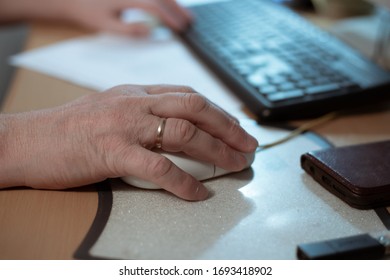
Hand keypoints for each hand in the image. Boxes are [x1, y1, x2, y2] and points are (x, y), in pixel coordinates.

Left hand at [0, 0, 191, 34]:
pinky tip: (170, 6)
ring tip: (184, 14)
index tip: (180, 29)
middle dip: (177, 8)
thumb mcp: (106, 24)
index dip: (169, 17)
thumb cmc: (87, 11)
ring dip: (173, 2)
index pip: (154, 6)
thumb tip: (152, 30)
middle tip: (189, 22)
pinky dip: (162, 0)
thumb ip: (130, 29)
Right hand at [0, 85, 257, 200]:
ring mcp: (124, 125)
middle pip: (194, 107)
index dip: (217, 110)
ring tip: (235, 165)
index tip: (235, 125)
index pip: (187, 94)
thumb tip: (171, 126)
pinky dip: (183, 182)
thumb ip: (140, 113)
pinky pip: (159, 167)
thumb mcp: (109, 109)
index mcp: (135, 93)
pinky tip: (198, 194)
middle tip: (249, 144)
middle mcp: (134, 103)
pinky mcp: (112, 152)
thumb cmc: (67, 129)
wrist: (26, 140)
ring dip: (216, 150)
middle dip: (228, 126)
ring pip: (184, 133)